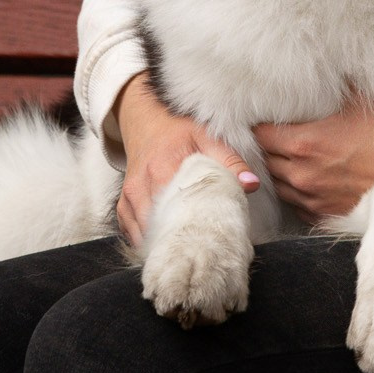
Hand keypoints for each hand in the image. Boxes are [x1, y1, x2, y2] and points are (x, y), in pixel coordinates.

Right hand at [114, 73, 258, 245]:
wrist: (146, 121)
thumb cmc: (178, 130)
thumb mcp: (208, 137)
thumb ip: (230, 161)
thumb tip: (251, 184)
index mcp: (163, 169)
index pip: (176, 210)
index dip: (192, 229)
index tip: (208, 241)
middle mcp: (141, 186)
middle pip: (158, 227)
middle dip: (178, 241)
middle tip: (199, 251)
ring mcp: (129, 197)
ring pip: (143, 233)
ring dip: (161, 243)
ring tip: (183, 250)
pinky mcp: (123, 203)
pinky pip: (131, 231)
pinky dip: (146, 240)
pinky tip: (163, 244)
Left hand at [254, 97, 373, 222]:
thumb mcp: (359, 101)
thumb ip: (331, 88)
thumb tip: (315, 70)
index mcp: (305, 143)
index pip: (260, 134)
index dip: (260, 125)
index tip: (265, 118)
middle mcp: (302, 174)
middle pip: (265, 160)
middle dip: (267, 147)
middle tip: (275, 135)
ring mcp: (312, 198)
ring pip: (277, 184)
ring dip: (279, 170)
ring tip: (289, 157)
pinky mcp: (324, 214)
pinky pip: (294, 204)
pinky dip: (295, 191)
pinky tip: (306, 178)